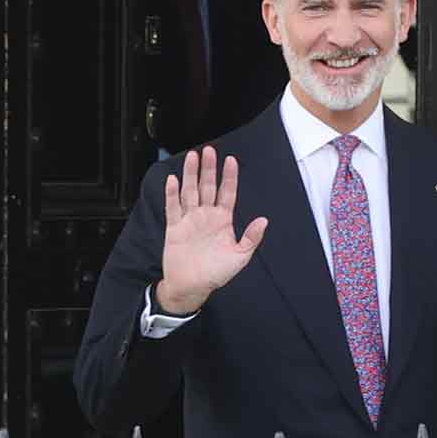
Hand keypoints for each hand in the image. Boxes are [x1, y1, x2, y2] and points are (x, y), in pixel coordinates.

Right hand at [156, 146, 268, 314]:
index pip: (227, 193)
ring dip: (190, 174)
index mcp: (223, 221)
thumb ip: (251, 238)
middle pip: (208, 187)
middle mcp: (206, 216)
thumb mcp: (240, 257)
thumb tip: (264, 221)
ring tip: (192, 157)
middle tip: (209, 151)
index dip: (229, 177)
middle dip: (209, 169)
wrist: (192, 286)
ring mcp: (190, 220)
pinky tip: (173, 180)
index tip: (231, 160)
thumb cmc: (216, 273)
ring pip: (190, 191)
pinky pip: (173, 207)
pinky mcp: (175, 227)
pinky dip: (172, 194)